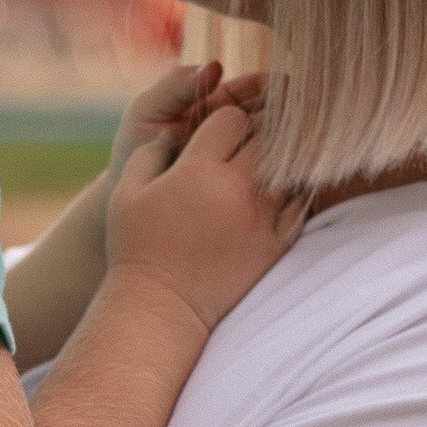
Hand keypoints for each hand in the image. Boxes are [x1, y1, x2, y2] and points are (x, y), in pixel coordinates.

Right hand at [102, 84, 299, 331]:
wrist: (162, 308)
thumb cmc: (137, 249)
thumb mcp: (125, 194)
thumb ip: (148, 154)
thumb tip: (170, 132)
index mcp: (199, 171)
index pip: (233, 119)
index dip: (226, 122)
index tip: (217, 137)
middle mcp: (236, 190)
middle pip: (267, 138)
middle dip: (257, 136)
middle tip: (244, 149)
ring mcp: (261, 219)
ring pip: (290, 170)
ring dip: (279, 165)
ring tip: (262, 172)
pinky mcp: (275, 246)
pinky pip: (301, 207)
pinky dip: (294, 196)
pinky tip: (277, 199)